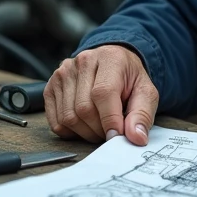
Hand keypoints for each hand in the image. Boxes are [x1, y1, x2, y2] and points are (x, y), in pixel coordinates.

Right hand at [44, 45, 158, 145]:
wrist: (113, 64)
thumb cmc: (129, 79)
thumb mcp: (146, 93)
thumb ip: (142, 114)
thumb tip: (136, 137)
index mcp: (110, 58)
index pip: (103, 93)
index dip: (110, 120)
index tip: (117, 136)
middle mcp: (82, 61)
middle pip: (83, 109)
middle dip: (99, 129)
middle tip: (111, 131)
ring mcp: (63, 73)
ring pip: (68, 118)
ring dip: (86, 133)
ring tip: (100, 127)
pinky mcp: (51, 87)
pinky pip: (56, 122)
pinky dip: (71, 132)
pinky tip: (84, 125)